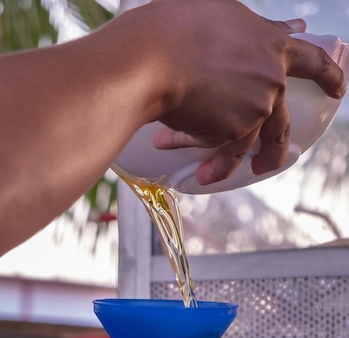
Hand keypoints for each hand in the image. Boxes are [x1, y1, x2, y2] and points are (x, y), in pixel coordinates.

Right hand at [147, 0, 345, 183]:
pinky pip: (221, 152)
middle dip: (274, 151)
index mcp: (273, 46)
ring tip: (211, 174)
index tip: (337, 91)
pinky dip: (205, 159)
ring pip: (246, 146)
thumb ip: (260, 28)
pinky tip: (190, 165)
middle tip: (265, 162)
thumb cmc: (180, 28)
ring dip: (227, 164)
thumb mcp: (226, 14)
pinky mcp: (234, 132)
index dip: (329, 78)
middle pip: (282, 126)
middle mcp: (271, 81)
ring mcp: (255, 109)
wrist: (155, 58)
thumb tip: (291, 27)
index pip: (314, 62)